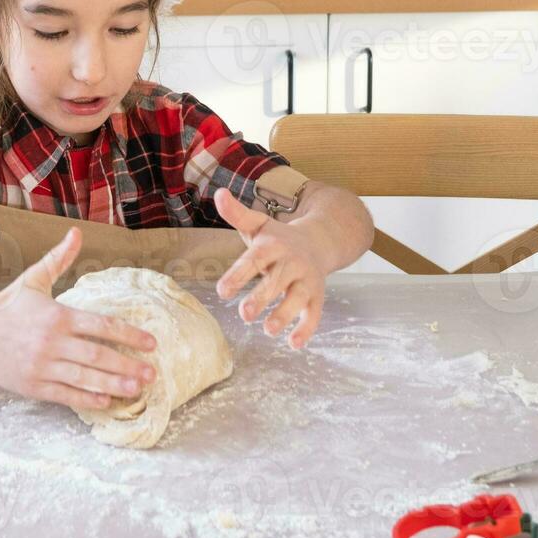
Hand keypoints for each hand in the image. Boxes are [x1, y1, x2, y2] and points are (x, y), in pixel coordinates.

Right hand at [0, 228, 157, 409]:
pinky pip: (65, 394)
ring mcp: (42, 366)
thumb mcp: (33, 279)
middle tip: (152, 374)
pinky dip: (86, 399)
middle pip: (98, 356)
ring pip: (85, 378)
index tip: (151, 343)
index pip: (102, 326)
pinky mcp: (32, 385)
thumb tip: (76, 233)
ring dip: (114, 385)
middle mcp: (52, 342)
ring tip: (136, 390)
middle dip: (128, 366)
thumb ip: (59, 259)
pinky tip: (105, 402)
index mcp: (58, 316)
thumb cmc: (5, 305)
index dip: (130, 335)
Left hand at [213, 187, 328, 348]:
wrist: (319, 241)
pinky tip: (294, 344)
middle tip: (244, 315)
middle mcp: (292, 262)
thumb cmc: (278, 238)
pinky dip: (307, 329)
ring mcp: (307, 279)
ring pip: (298, 298)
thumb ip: (237, 213)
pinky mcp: (317, 296)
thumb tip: (218, 192)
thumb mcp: (258, 224)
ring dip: (284, 314)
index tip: (222, 292)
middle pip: (277, 280)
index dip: (238, 275)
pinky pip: (315, 314)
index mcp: (273, 246)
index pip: (254, 260)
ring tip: (268, 331)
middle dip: (262, 297)